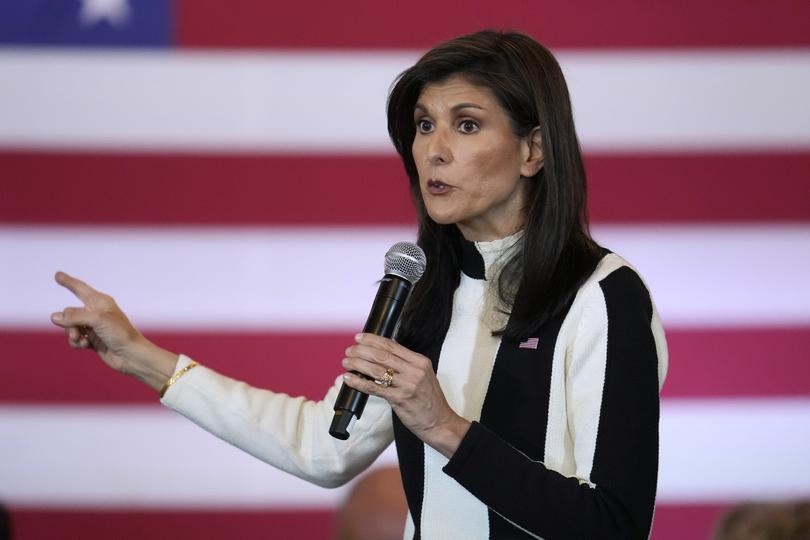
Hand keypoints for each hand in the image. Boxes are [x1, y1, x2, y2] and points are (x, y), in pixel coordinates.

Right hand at [50, 271, 176, 391]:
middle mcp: (96, 312)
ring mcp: (94, 326)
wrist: (131, 355)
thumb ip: (74, 317)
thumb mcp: (97, 320)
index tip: (57, 274)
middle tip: (77, 332)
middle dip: (68, 323)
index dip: (68, 282)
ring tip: (81, 340)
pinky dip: (77, 343)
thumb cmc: (120, 333)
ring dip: (72, 334)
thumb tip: (54, 318)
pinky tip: (85, 346)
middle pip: (69, 312)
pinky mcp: (92, 339)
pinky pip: (75, 339)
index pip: (80, 288)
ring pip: (70, 327)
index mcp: (100, 301)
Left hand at [342, 333, 470, 457]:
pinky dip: (358, 382)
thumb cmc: (429, 400)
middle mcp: (414, 371)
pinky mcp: (399, 399)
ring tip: (346, 362)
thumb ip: (406, 365)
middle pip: (382, 355)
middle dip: (362, 350)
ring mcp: (407, 385)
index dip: (373, 340)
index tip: (359, 337)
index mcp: (420, 362)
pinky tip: (349, 378)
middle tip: (349, 350)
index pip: (392, 345)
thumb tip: (381, 355)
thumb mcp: (423, 376)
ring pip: (376, 369)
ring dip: (357, 364)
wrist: (440, 423)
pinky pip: (374, 388)